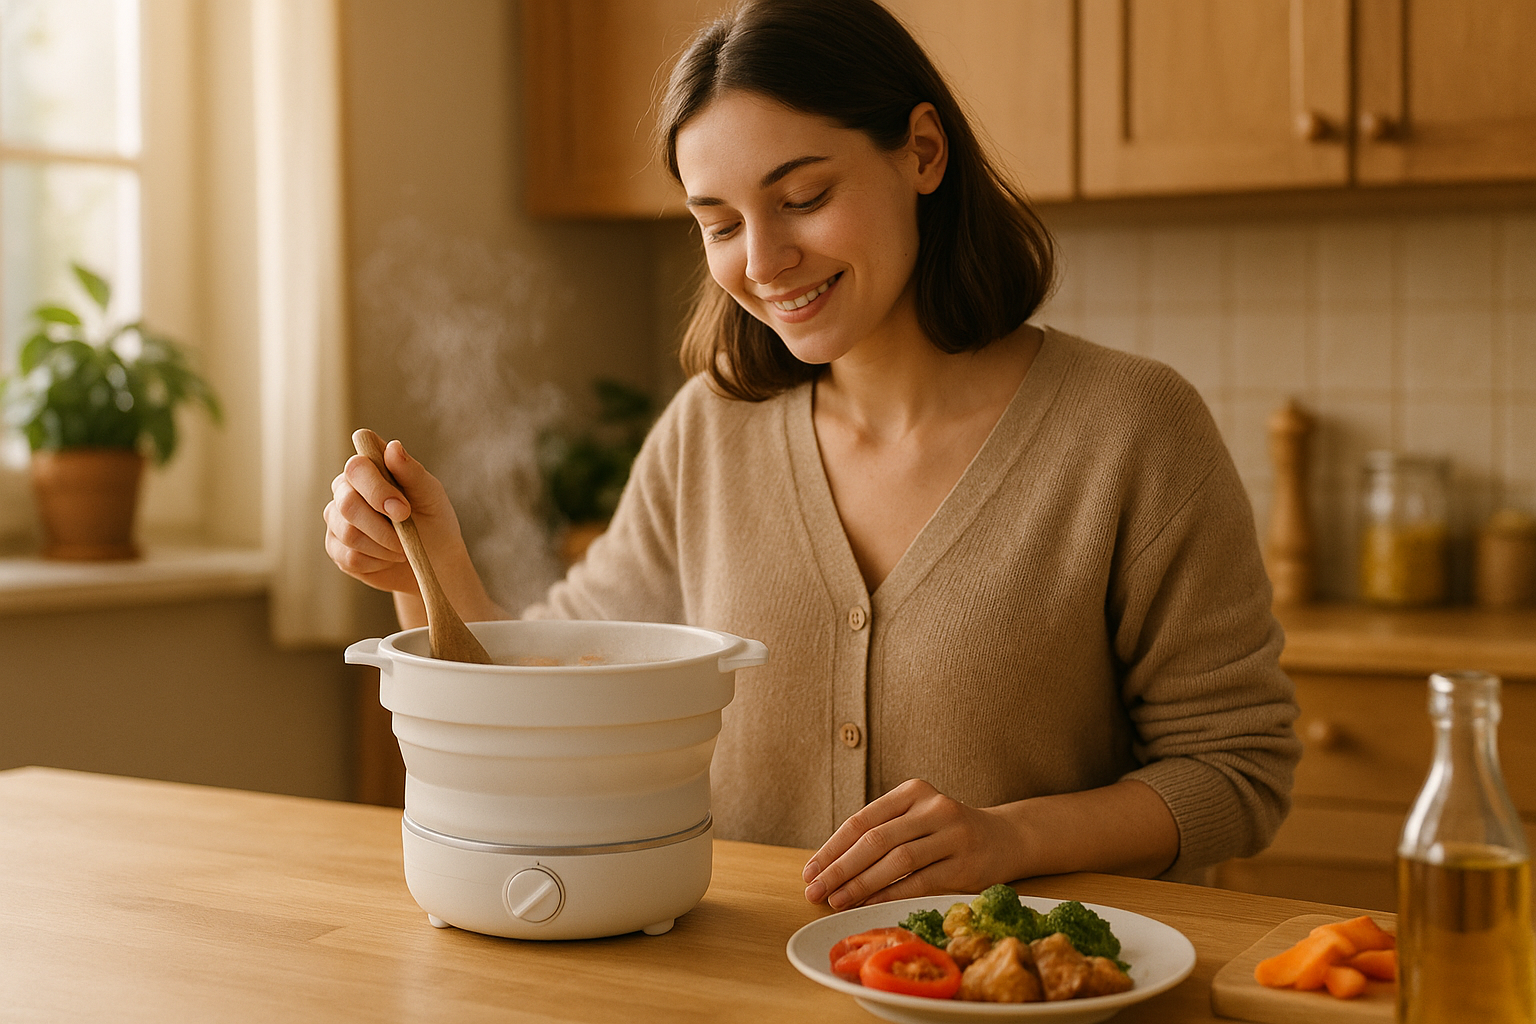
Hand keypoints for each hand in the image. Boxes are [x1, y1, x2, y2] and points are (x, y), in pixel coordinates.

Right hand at [322, 437, 470, 598]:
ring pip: (348, 532)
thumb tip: (393, 447)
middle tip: (407, 533)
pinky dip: (378, 561)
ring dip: (384, 545)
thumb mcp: (430, 495)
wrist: (434, 562)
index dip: (376, 487)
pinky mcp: (336, 548)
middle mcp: (346, 489)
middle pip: (348, 502)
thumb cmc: (433, 520)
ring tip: (403, 547)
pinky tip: (389, 558)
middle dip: (382, 524)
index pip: (356, 465)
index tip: (403, 509)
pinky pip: (350, 557)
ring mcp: (337, 519)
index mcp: (368, 469)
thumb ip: (411, 471)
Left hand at [801, 779, 1027, 909]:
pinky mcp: (965, 863)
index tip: (809, 871)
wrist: (1005, 838)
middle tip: (814, 890)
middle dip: (839, 868)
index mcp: (912, 792)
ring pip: (896, 860)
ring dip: (861, 884)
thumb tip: (829, 868)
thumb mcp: (915, 819)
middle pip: (875, 840)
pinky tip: (868, 905)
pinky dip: (890, 894)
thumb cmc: (945, 832)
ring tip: (836, 901)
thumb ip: (881, 834)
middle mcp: (932, 807)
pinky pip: (919, 881)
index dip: (832, 848)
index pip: (862, 821)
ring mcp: (952, 834)